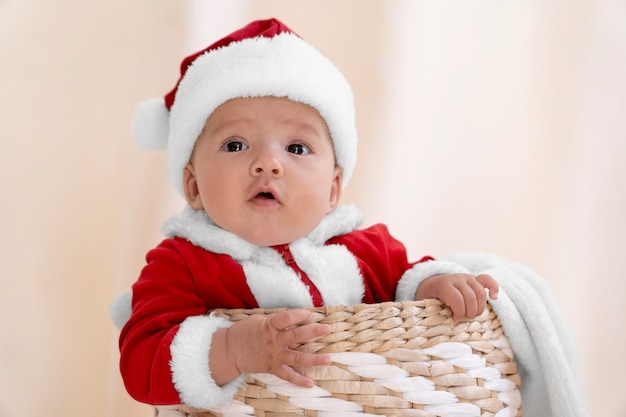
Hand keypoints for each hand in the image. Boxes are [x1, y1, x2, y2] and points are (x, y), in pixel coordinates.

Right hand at [211, 309, 330, 386]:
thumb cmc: (244, 331)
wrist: (230, 351)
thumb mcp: (258, 320)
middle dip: (313, 332)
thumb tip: (292, 318)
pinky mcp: (272, 368)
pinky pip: (287, 375)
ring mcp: (274, 356)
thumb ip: (275, 320)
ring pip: (297, 358)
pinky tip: (310, 384)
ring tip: (328, 359)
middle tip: (327, 329)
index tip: (309, 313)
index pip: (286, 318)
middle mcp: (273, 341)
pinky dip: (298, 380)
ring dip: (314, 359)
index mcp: (269, 326)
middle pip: (296, 336)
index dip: (298, 315)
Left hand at [415, 273, 498, 320]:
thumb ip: (433, 311)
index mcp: (443, 284)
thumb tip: (441, 323)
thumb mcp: (426, 303)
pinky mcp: (474, 278)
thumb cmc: (430, 297)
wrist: (431, 283)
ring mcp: (467, 277)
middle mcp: (456, 279)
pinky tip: (494, 297)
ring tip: (472, 315)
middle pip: (470, 297)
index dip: (458, 312)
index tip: (454, 318)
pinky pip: (488, 280)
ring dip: (479, 308)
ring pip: (480, 293)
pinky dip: (494, 288)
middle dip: (469, 312)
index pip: (457, 299)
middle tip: (464, 318)